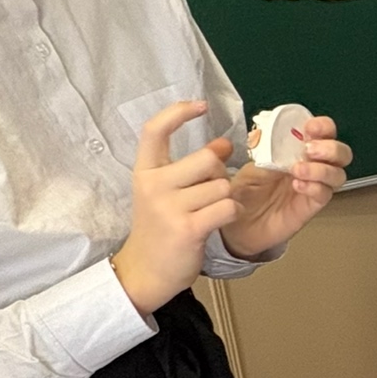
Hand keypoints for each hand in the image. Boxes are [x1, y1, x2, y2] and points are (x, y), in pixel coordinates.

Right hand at [112, 101, 240, 314]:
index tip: (201, 105)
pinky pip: (227, 207)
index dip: (178, 112)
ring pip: (222, 186)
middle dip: (220, 173)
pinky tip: (221, 220)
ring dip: (227, 199)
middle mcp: (153, 185)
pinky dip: (232, 213)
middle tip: (212, 190)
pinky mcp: (188, 229)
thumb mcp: (164, 192)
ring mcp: (169, 208)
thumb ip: (190, 167)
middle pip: (208, 159)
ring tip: (210, 212)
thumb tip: (224, 143)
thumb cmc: (159, 228)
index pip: (155, 130)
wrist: (144, 272)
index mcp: (144, 172)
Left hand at [223, 114, 351, 258]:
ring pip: (338, 174)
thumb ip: (269, 156)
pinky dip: (314, 187)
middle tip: (310, 150)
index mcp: (297, 149)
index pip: (323, 132)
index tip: (310, 128)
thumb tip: (281, 146)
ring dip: (322, 169)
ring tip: (298, 170)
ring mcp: (313, 186)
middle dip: (331, 148)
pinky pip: (325, 194)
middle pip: (340, 153)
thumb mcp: (251, 168)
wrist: (238, 224)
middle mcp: (311, 166)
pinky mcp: (311, 206)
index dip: (323, 127)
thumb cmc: (245, 192)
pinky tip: (297, 186)